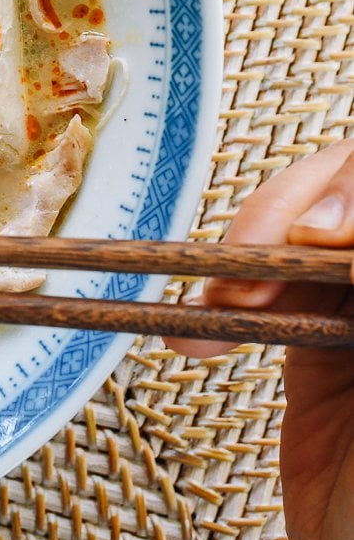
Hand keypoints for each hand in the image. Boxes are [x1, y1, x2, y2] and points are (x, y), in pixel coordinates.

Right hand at [169, 141, 353, 539]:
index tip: (320, 242)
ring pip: (305, 230)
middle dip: (305, 210)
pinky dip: (225, 296)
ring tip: (223, 298)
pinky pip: (268, 288)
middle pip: (352, 193)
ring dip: (253, 250)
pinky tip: (201, 326)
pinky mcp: (323, 346)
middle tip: (277, 252)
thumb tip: (339, 237)